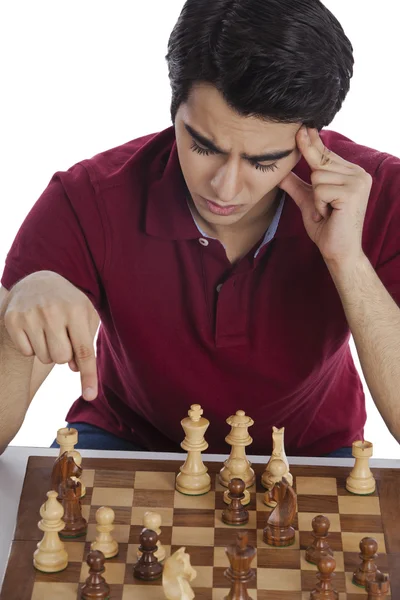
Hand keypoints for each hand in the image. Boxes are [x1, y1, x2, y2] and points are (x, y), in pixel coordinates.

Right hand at [1, 271, 99, 400]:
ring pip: (45, 358)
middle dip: (65, 355)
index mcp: (76, 310)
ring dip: (49, 351)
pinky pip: (27, 353)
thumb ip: (86, 343)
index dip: (88, 376)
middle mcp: (53, 311)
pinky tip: (35, 330)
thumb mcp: (86, 315)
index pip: (84, 351)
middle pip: (62, 359)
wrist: (38, 281)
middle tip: (62, 337)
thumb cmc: (69, 304)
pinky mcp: (13, 320)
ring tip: (49, 331)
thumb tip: (74, 369)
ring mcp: (31, 315)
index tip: (91, 396)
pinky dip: (33, 347)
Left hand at [278, 126, 372, 266]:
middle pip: (319, 162)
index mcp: (351, 173)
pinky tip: (330, 215)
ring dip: (316, 199)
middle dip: (314, 186)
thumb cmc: (326, 228)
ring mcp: (357, 181)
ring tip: (327, 213)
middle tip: (324, 209)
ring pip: (317, 176)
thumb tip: (279, 171)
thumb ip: (296, 185)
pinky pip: (319, 189)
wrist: (338, 251)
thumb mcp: (308, 201)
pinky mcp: (352, 192)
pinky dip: (319, 205)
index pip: (326, 153)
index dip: (312, 143)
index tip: (303, 127)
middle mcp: (358, 173)